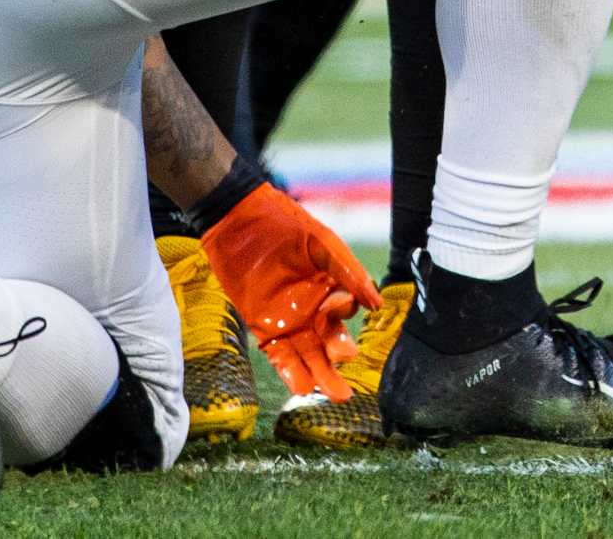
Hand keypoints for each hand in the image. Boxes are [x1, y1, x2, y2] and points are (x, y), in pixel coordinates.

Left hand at [199, 181, 378, 398]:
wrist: (236, 218)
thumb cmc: (283, 223)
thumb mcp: (319, 242)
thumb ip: (346, 270)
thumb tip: (376, 303)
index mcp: (330, 287)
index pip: (344, 313)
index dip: (342, 313)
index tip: (335, 306)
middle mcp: (313, 309)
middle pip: (331, 342)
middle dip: (339, 357)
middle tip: (343, 365)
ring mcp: (289, 322)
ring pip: (310, 357)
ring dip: (322, 375)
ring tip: (336, 394)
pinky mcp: (264, 329)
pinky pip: (281, 357)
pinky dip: (291, 373)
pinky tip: (302, 386)